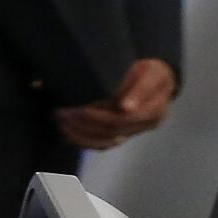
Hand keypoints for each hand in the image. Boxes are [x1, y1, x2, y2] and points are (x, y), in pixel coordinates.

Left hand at [56, 56, 178, 150]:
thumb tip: (125, 108)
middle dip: (85, 123)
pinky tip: (66, 133)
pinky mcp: (121, 135)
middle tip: (63, 113)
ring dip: (81, 134)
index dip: (101, 116)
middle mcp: (144, 125)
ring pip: (105, 141)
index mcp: (154, 111)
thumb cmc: (151, 72)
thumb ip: (140, 89)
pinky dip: (83, 140)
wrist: (155, 79)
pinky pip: (102, 144)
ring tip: (62, 121)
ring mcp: (132, 132)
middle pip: (112, 131)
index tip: (81, 110)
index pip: (124, 119)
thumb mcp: (151, 73)